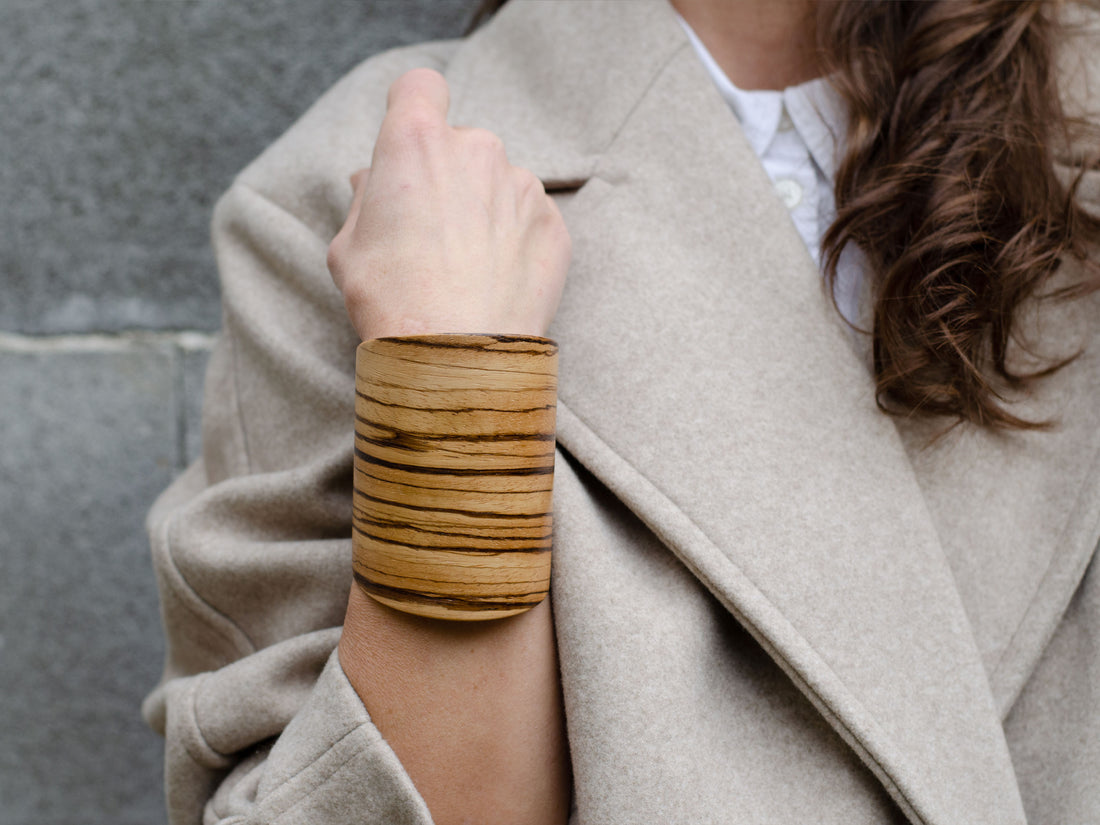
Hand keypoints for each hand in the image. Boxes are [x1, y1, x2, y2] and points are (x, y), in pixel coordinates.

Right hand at [327, 68, 571, 340]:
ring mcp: (522, 186)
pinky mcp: (554, 224)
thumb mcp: (349, 246)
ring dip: (486, 210)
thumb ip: (366, 200)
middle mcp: (477, 150)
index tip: (410, 142)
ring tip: (467, 267)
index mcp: (416, 142)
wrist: (455, 356)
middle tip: (431, 232)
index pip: (421, 87)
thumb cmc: (391, 300)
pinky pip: (530, 220)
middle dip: (448, 177)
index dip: (414, 108)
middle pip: (462, 144)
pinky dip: (516, 242)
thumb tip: (374, 182)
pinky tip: (496, 281)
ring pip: (499, 184)